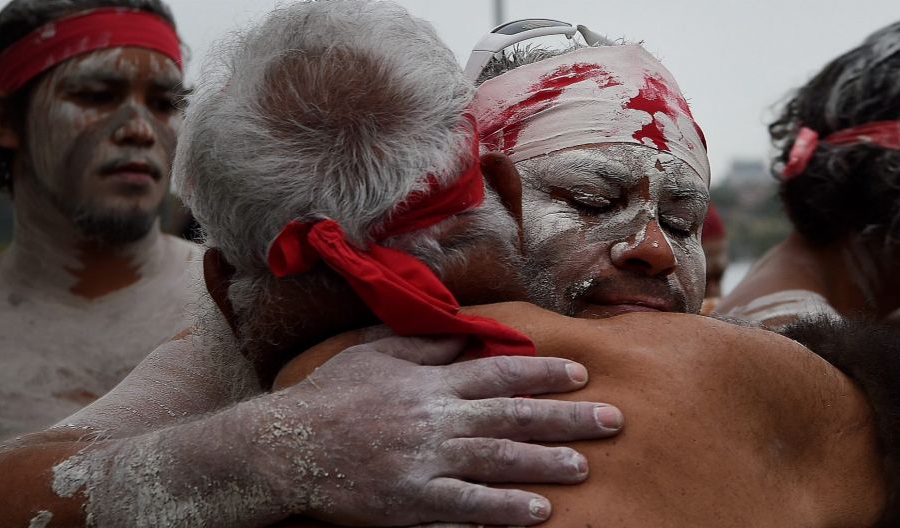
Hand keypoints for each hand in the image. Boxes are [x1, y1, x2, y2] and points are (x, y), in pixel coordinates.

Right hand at [254, 335, 622, 525]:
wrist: (286, 445)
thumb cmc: (330, 396)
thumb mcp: (374, 354)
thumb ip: (422, 344)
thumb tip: (463, 335)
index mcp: (430, 382)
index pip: (499, 374)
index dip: (543, 374)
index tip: (581, 375)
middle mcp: (437, 419)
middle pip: (512, 416)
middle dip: (566, 418)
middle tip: (612, 421)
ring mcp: (426, 461)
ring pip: (498, 460)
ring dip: (546, 464)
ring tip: (585, 466)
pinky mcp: (412, 500)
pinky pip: (466, 507)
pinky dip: (504, 510)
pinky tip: (538, 513)